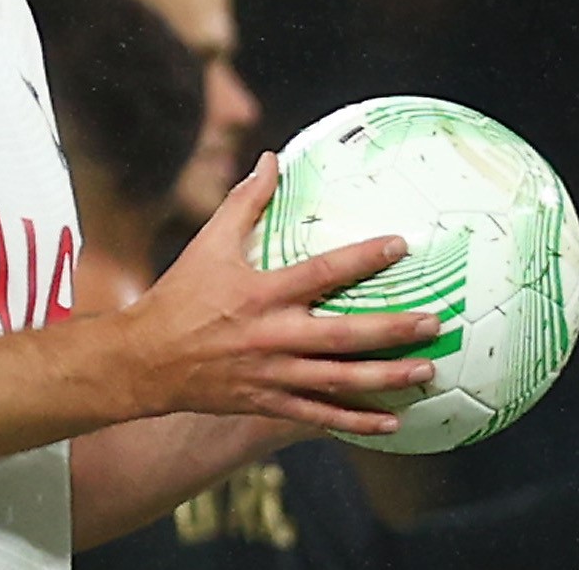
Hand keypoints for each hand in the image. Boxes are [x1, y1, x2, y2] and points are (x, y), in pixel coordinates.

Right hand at [115, 152, 440, 435]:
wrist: (144, 361)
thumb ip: (246, 201)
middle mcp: (272, 336)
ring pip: (338, 381)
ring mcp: (272, 375)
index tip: (401, 244)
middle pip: (343, 336)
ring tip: (426, 373)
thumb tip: (272, 158)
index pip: (322, 272)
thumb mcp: (210, 242)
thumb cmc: (180, 295)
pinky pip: (318, 415)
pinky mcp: (268, 403)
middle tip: (434, 322)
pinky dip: (355, 421)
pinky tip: (391, 422)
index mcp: (262, 293)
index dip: (364, 258)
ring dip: (385, 379)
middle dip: (392, 331)